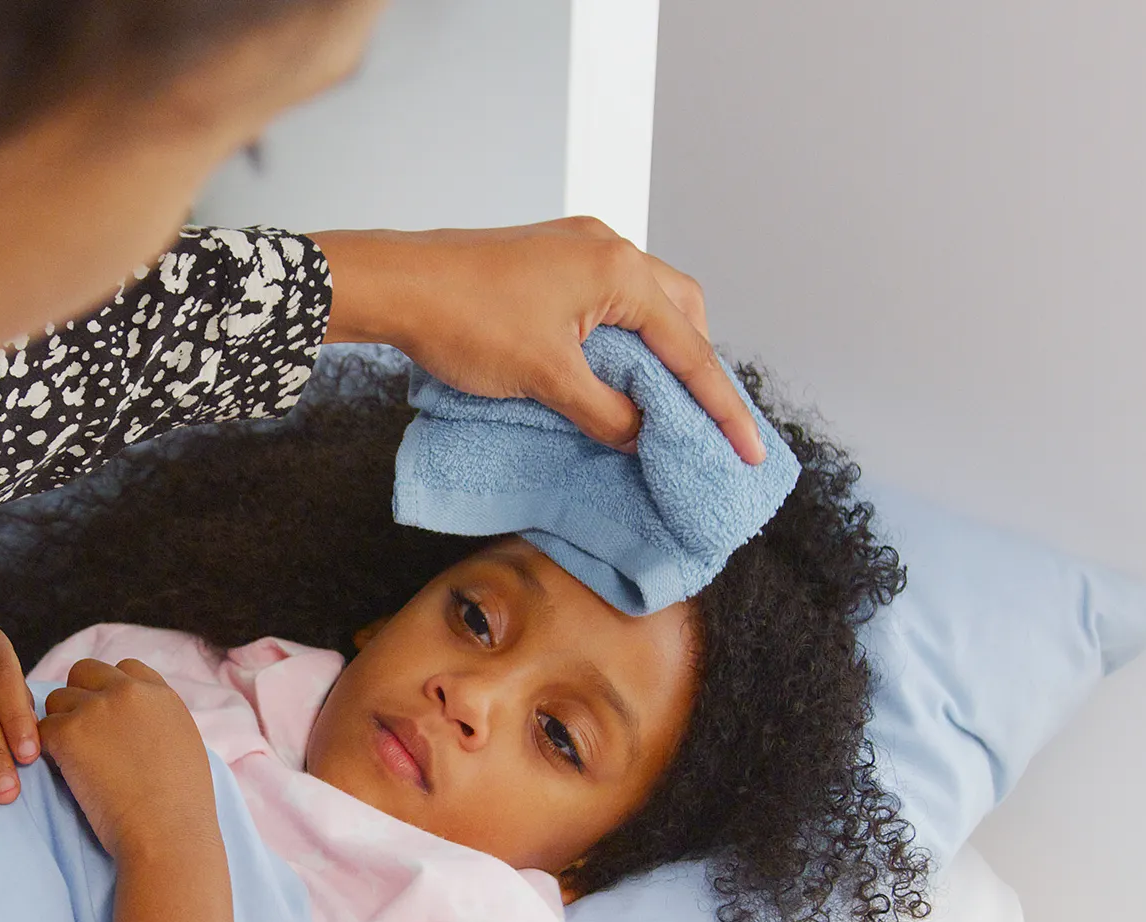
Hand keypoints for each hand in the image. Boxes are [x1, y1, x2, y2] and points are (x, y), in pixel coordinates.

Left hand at [40, 658, 215, 864]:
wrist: (168, 834)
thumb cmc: (180, 808)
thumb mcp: (183, 747)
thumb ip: (159, 723)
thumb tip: (139, 726)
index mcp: (160, 694)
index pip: (125, 668)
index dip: (111, 691)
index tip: (109, 720)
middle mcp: (129, 691)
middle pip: (84, 672)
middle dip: (77, 699)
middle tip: (81, 737)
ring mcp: (96, 708)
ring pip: (56, 699)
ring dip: (60, 725)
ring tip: (75, 762)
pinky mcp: (69, 732)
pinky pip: (41, 729)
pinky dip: (47, 750)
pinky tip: (65, 775)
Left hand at [311, 216, 764, 462]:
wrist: (396, 284)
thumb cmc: (465, 322)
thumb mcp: (545, 380)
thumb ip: (604, 411)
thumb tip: (640, 435)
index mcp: (620, 271)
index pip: (690, 349)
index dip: (721, 406)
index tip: (748, 450)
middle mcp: (608, 247)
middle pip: (681, 310)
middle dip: (697, 364)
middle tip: (700, 417)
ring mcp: (576, 247)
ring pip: (644, 299)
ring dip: (658, 347)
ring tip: (658, 398)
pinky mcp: (548, 257)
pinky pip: (608, 295)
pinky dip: (623, 333)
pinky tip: (612, 367)